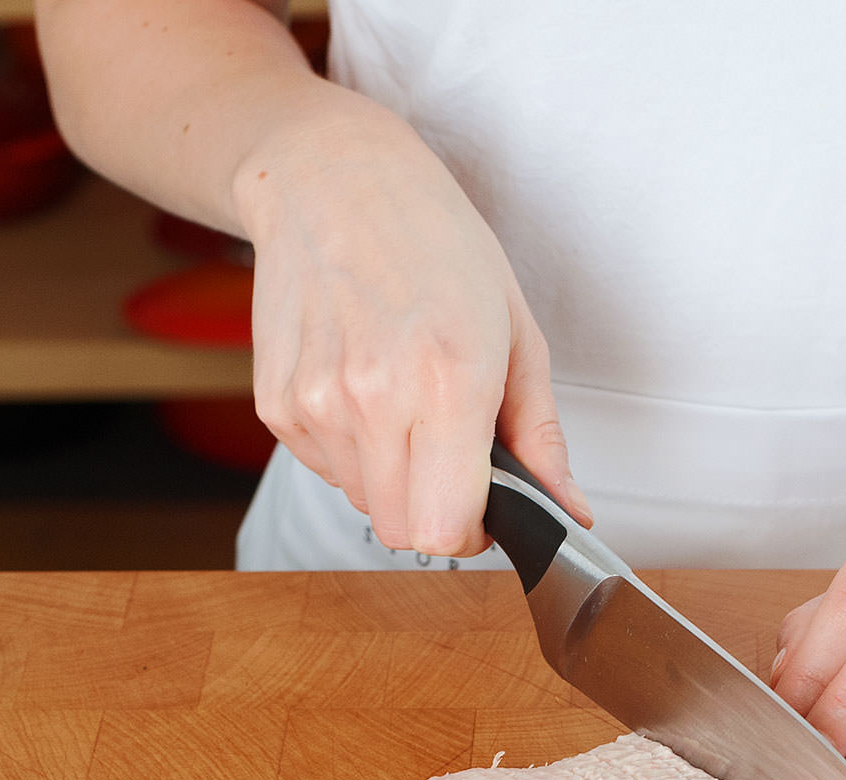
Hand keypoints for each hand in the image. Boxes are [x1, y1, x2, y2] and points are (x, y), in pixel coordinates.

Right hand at [236, 103, 587, 555]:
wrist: (332, 179)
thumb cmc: (436, 244)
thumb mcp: (517, 332)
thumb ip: (541, 437)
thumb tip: (569, 512)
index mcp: (448, 381)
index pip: (446, 531)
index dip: (472, 533)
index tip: (484, 507)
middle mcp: (374, 398)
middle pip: (404, 531)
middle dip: (435, 510)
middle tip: (450, 453)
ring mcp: (316, 403)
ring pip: (364, 502)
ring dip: (392, 476)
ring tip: (404, 399)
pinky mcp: (277, 403)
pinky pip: (326, 470)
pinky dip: (351, 449)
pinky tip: (362, 386)